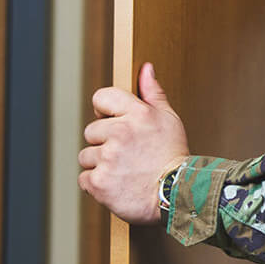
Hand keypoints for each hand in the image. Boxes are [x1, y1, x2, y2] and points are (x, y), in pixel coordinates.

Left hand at [79, 63, 190, 224]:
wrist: (180, 194)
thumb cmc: (174, 156)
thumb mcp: (169, 119)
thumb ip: (153, 93)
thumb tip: (146, 69)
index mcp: (138, 114)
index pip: (101, 98)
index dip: (105, 112)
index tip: (114, 123)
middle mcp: (121, 133)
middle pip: (91, 131)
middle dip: (104, 142)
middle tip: (126, 154)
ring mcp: (108, 158)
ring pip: (86, 156)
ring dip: (100, 164)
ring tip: (124, 170)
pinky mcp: (99, 182)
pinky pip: (84, 178)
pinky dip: (97, 184)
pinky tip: (117, 183)